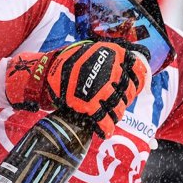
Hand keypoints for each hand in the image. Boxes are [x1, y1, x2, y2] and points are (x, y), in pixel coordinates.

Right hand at [5, 41, 148, 137]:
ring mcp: (101, 89)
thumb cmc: (70, 63)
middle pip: (129, 92)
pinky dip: (106, 128)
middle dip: (125, 99)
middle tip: (115, 101)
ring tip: (110, 116)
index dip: (138, 80)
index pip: (138, 70)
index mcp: (113, 54)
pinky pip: (105, 121)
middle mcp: (111, 71)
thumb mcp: (92, 51)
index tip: (134, 86)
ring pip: (119, 108)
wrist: (43, 72)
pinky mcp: (90, 106)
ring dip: (116, 114)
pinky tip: (105, 130)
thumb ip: (111, 59)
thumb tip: (132, 65)